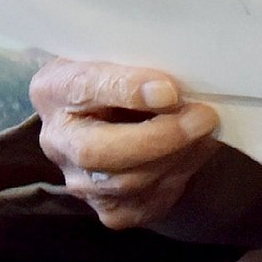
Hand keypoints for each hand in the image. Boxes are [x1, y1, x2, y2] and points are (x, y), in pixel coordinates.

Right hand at [29, 59, 219, 229]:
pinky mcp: (108, 209)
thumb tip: (181, 83)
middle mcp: (58, 141)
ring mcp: (79, 181)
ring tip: (207, 128)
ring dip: (176, 156)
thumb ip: (142, 61)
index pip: (86, 89)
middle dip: (159, 137)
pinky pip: (145, 202)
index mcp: (55, 88)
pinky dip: (179, 174)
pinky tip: (197, 149)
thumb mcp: (124, 53)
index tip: (169, 90)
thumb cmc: (123, 72)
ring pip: (126, 182)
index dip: (127, 91)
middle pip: (97, 152)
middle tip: (204, 117)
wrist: (116, 110)